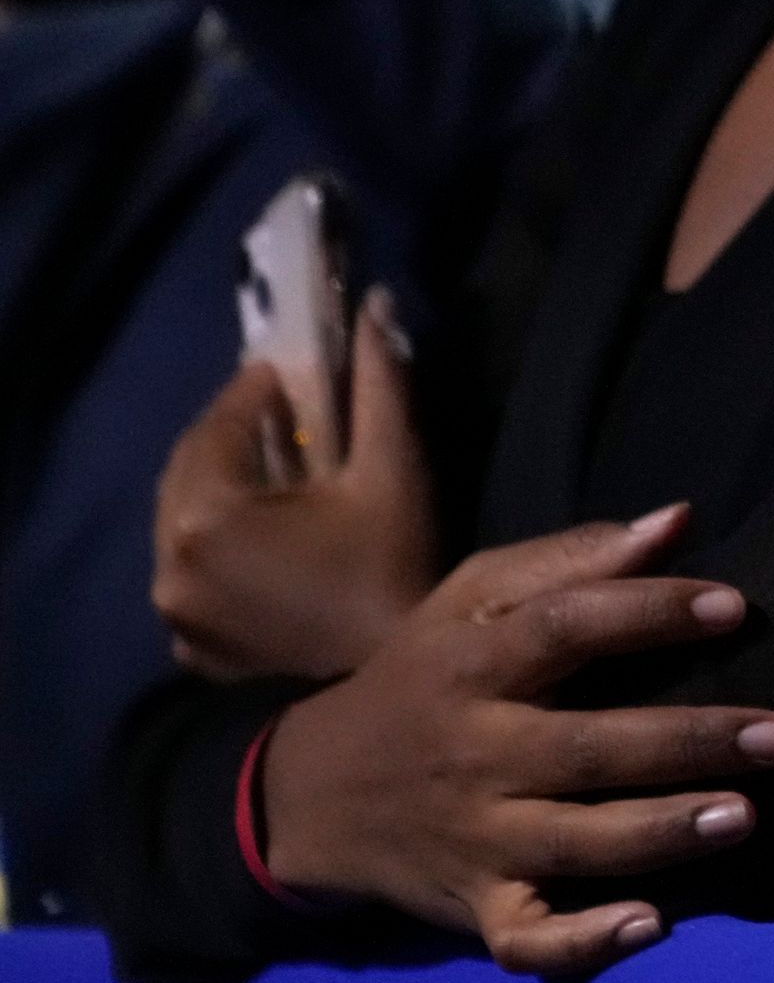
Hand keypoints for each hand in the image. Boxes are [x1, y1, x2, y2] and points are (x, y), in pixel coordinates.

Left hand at [154, 296, 439, 679]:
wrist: (389, 677)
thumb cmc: (393, 568)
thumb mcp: (393, 470)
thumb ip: (378, 384)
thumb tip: (373, 306)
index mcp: (209, 513)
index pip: (218, 425)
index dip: (254, 388)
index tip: (290, 370)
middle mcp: (171, 559)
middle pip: (189, 470)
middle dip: (232, 433)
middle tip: (282, 414)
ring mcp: (175, 608)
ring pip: (185, 521)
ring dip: (221, 487)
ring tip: (274, 473)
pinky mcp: (189, 643)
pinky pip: (191, 571)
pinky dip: (218, 544)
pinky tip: (264, 539)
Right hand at [259, 505, 773, 974]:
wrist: (309, 793)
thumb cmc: (423, 676)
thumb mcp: (470, 600)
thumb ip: (573, 559)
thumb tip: (681, 519)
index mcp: (474, 664)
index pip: (565, 627)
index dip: (649, 613)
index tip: (734, 607)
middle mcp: (475, 751)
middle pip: (586, 746)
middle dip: (687, 741)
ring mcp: (474, 836)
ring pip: (570, 841)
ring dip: (658, 833)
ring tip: (741, 817)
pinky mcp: (474, 905)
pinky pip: (525, 937)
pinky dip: (582, 941)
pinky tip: (648, 925)